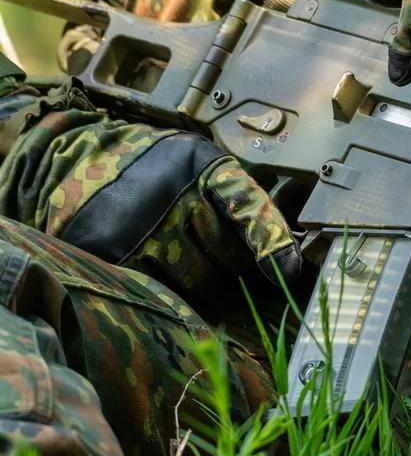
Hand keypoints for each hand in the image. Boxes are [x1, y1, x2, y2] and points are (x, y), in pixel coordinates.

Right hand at [33, 119, 301, 292]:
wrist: (74, 159)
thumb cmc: (153, 166)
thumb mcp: (197, 161)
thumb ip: (235, 195)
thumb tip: (283, 245)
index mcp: (203, 167)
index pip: (249, 206)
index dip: (273, 242)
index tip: (289, 272)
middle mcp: (176, 196)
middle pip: (230, 256)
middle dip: (243, 272)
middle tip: (246, 276)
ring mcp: (144, 228)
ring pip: (201, 282)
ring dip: (213, 289)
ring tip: (209, 279)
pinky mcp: (116, 256)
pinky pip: (165, 291)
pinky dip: (178, 296)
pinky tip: (177, 285)